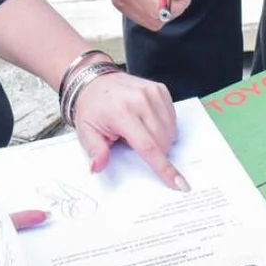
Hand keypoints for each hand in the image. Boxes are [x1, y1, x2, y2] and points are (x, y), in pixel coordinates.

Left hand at [73, 65, 189, 191]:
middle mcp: (140, 100)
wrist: (95, 81)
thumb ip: (95, 151)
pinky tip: (148, 123)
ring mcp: (152, 92)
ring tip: (139, 131)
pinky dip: (164, 127)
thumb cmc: (92, 109)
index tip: (179, 184)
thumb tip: (97, 167)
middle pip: (162, 141)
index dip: (164, 168)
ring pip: (170, 131)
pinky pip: (172, 118)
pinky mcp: (160, 89)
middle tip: (133, 144)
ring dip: (160, 140)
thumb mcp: (86, 132)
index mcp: (122, 113)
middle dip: (155, 153)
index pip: (148, 146)